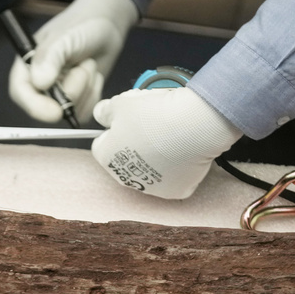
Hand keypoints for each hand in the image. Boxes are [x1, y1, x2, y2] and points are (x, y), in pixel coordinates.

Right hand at [9, 0, 138, 123]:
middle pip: (47, 107)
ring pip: (70, 111)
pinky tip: (93, 75)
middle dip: (72, 90)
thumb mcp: (64, 37)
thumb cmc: (81, 25)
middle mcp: (39, 84)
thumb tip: (39, 83)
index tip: (56, 112)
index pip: (21, 93)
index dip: (35, 106)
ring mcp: (58, 94)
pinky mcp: (76, 100)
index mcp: (27, 66)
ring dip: (86, 88)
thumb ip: (50, 57)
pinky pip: (84, 111)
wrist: (106, 26)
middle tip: (84, 65)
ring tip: (88, 64)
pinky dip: (94, 93)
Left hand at [91, 87, 241, 199]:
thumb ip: (105, 111)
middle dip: (136, 142)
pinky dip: (180, 164)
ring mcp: (154, 187)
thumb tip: (101, 114)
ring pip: (153, 168)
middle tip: (150, 122)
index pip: (102, 144)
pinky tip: (183, 148)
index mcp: (107, 158)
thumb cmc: (155, 115)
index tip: (126, 119)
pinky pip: (177, 176)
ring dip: (158, 154)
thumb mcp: (120, 103)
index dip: (114, 128)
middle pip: (128, 158)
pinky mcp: (178, 190)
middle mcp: (128, 179)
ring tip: (169, 132)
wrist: (193, 124)